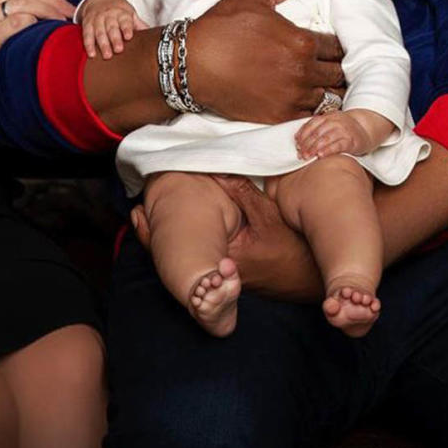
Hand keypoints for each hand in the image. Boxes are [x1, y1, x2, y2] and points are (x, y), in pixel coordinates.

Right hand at [80, 0, 143, 58]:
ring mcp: (97, 19)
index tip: (129, 36)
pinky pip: (87, 34)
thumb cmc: (119, 10)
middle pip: (112, 28)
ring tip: (107, 56)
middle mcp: (109, 15)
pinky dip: (88, 44)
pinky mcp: (87, 23)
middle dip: (115, 39)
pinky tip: (92, 54)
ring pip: (99, 32)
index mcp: (122, 13)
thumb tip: (154, 35)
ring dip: (103, 44)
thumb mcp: (130, 14)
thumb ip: (139, 25)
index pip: (125, 21)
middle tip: (118, 50)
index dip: (127, 28)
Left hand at [129, 177, 320, 302]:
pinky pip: (197, 260)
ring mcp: (220, 277)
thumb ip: (242, 192)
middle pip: (174, 255)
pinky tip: (176, 231)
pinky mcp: (226, 277)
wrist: (310, 279)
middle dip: (155, 233)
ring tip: (145, 217)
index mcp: (220, 257)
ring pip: (184, 259)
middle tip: (136, 211)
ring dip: (167, 240)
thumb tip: (218, 168)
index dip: (158, 226)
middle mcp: (215, 271)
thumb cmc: (293, 249)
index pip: (179, 242)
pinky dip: (183, 246)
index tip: (142, 207)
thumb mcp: (268, 215)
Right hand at [186, 0, 344, 123]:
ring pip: (330, 98)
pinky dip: (314, 108)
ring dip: (329, 89)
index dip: (339, 46)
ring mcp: (292, 98)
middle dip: (338, 68)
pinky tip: (309, 100)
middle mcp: (303, 72)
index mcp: (302, 42)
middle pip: (339, 74)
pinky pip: (312, 116)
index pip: (338, 47)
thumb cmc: (220, 26)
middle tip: (334, 66)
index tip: (334, 47)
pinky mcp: (278, 117)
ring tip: (324, 84)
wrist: (191, 65)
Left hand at [295, 109, 388, 159]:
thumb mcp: (331, 123)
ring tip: (307, 156)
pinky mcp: (351, 141)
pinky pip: (337, 145)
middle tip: (300, 154)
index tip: (297, 144)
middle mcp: (335, 122)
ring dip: (314, 148)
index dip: (302, 135)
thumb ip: (317, 128)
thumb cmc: (345, 128)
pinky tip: (320, 155)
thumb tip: (299, 139)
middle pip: (316, 133)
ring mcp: (343, 130)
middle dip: (306, 144)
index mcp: (328, 116)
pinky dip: (327, 150)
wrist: (366, 128)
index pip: (311, 124)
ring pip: (325, 139)